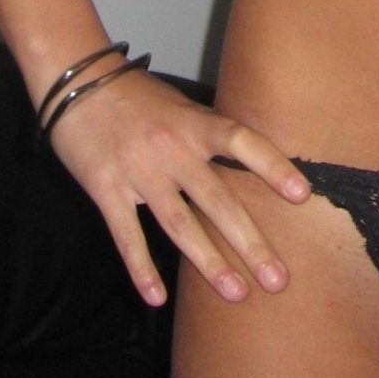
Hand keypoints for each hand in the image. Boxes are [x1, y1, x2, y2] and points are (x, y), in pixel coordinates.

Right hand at [46, 67, 308, 306]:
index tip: (302, 195)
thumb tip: (247, 163)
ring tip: (236, 294)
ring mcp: (139, 170)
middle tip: (278, 280)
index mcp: (193, 124)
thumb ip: (207, 136)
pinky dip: (140, 269)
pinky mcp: (105, 189)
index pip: (241, 142)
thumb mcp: (179, 106)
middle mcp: (171, 148)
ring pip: (180, 224)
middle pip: (218, 199)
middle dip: (250, 242)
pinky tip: (155, 298)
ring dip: (209, 262)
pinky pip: (127, 235)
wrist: (76, 79)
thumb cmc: (134, 94)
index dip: (272, 166)